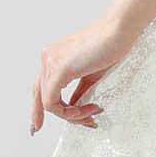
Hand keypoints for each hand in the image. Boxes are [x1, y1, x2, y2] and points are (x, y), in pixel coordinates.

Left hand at [29, 15, 129, 135]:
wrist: (118, 31)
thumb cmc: (110, 47)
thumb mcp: (90, 75)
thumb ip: (78, 91)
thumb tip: (73, 107)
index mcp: (52, 56)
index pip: (39, 87)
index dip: (37, 109)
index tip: (38, 125)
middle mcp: (47, 57)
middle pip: (41, 97)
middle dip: (62, 115)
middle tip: (85, 121)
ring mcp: (50, 62)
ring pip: (47, 102)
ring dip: (70, 114)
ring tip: (90, 112)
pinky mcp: (59, 70)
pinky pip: (52, 101)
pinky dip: (67, 112)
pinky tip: (83, 110)